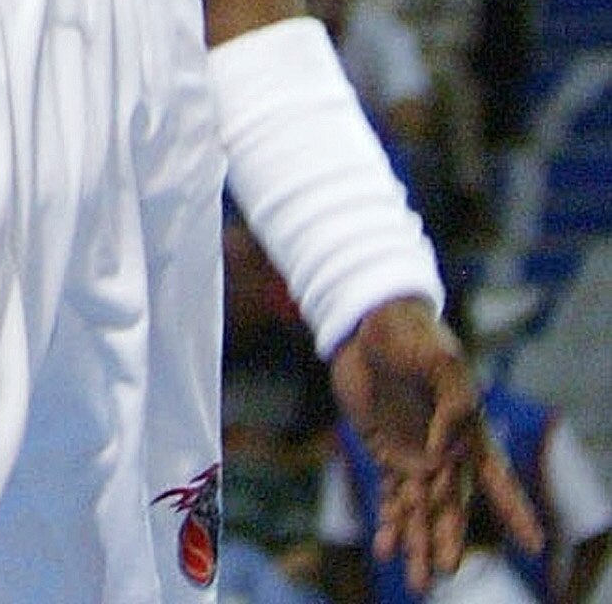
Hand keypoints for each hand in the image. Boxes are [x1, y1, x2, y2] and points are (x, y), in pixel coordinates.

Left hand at [330, 295, 540, 590]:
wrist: (365, 322)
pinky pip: (391, 497)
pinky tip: (385, 550)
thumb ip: (453, 402)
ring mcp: (417, 456)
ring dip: (418, 543)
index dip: (514, 509)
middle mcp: (446, 451)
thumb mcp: (438, 358)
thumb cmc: (411, 335)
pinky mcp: (388, 454)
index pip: (496, 476)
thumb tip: (444, 451)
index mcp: (468, 430)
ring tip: (418, 582)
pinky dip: (390, 523)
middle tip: (446, 568)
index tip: (533, 544)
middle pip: (452, 503)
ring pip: (421, 509)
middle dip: (450, 536)